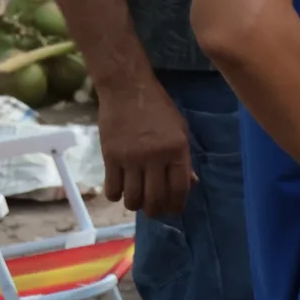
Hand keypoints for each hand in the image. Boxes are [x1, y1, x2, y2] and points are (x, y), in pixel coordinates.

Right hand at [98, 73, 192, 215]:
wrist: (127, 89)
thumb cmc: (159, 108)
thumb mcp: (180, 130)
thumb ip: (184, 158)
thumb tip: (190, 184)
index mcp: (177, 149)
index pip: (179, 188)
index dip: (177, 204)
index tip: (175, 210)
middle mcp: (155, 157)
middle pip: (155, 198)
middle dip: (156, 210)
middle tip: (154, 210)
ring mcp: (131, 158)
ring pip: (132, 197)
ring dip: (136, 205)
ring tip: (138, 201)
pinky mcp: (110, 157)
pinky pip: (112, 188)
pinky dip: (116, 195)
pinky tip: (120, 191)